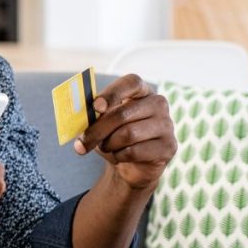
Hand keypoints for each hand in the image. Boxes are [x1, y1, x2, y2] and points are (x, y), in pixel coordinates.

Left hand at [74, 74, 176, 190]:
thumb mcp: (102, 121)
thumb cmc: (114, 135)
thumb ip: (94, 114)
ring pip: (128, 134)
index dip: (112, 94)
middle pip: (123, 114)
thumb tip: (79, 115)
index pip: (131, 83)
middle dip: (97, 130)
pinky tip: (119, 156)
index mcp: (142, 90)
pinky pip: (135, 151)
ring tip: (105, 147)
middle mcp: (158, 104)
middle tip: (81, 143)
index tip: (95, 107)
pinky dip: (119, 156)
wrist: (132, 164)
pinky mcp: (169, 147)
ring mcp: (166, 125)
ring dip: (109, 144)